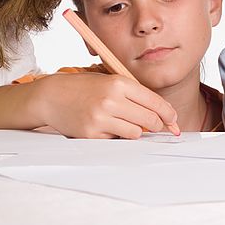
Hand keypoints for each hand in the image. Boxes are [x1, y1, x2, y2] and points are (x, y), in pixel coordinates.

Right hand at [35, 72, 178, 138]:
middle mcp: (111, 99)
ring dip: (134, 132)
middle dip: (156, 126)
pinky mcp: (91, 134)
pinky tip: (104, 127)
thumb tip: (162, 116)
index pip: (155, 102)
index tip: (173, 121)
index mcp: (119, 82)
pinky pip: (116, 141)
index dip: (168, 114)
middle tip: (155, 126)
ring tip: (122, 123)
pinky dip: (115, 137)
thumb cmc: (84, 88)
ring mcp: (100, 118)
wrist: (52, 96)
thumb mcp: (110, 82)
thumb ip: (134, 96)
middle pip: (150, 120)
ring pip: (136, 134)